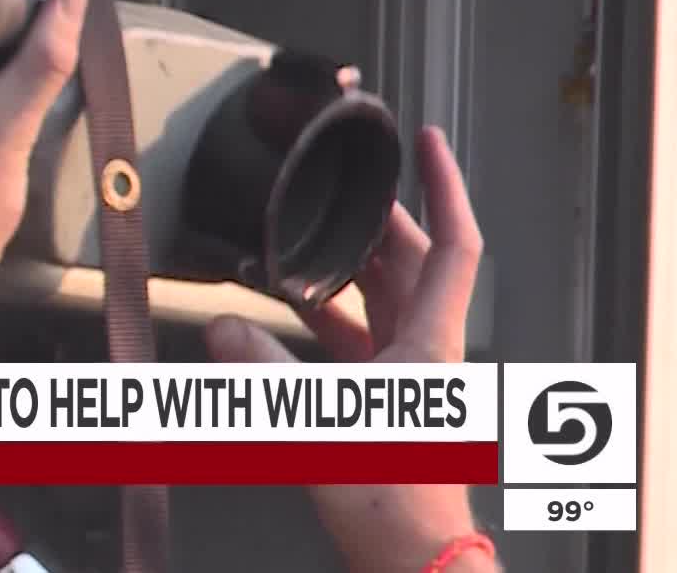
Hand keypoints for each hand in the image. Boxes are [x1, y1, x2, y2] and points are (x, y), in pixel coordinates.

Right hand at [205, 128, 493, 572]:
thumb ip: (259, 365)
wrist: (410, 551)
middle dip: (377, 219)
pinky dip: (327, 315)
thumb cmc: (392, 494)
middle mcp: (428, 349)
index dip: (444, 186)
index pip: (453, 243)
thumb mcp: (316, 416)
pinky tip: (287, 311)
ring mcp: (409, 375)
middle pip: (411, 262)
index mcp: (432, 338)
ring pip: (383, 298)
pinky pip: (359, 338)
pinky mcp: (386, 401)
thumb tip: (223, 326)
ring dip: (347, 265)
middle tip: (342, 186)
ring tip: (306, 239)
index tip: (427, 144)